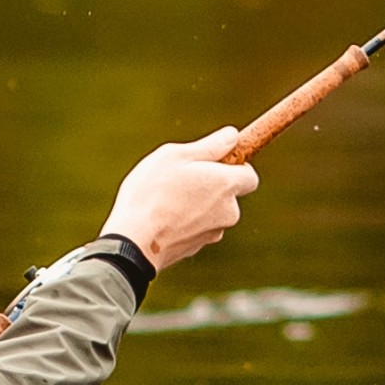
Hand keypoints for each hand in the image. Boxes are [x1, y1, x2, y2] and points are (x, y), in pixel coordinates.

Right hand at [104, 127, 255, 272]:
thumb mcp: (176, 156)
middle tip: (181, 177)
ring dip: (197, 203)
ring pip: (211, 212)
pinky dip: (185, 221)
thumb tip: (232, 135)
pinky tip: (161, 217)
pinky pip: (196, 228)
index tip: (214, 161)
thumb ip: (210, 146)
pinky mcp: (196, 248)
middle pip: (229, 194)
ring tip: (166, 198)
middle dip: (211, 185)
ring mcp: (213, 233)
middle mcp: (228, 211)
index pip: (249, 176)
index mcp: (227, 185)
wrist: (134, 243)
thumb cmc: (152, 193)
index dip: (234, 166)